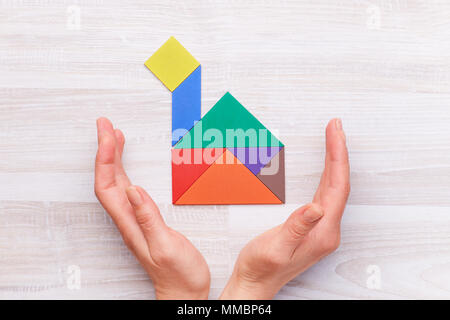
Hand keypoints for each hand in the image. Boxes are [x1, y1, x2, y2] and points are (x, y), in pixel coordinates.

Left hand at [94, 118, 209, 299]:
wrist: (183, 291)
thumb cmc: (177, 274)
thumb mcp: (165, 246)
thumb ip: (148, 219)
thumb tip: (133, 189)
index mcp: (130, 223)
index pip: (108, 185)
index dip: (105, 158)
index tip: (108, 134)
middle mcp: (128, 219)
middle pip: (108, 178)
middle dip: (105, 149)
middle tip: (106, 125)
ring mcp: (135, 219)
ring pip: (116, 182)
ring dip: (112, 157)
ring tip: (114, 136)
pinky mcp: (145, 219)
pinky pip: (128, 188)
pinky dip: (125, 170)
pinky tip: (128, 164)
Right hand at [220, 118, 349, 298]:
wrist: (255, 283)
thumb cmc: (261, 268)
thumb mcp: (276, 248)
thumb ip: (298, 227)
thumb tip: (317, 207)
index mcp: (322, 232)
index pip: (337, 186)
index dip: (337, 156)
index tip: (335, 132)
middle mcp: (326, 229)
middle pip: (339, 183)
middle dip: (338, 152)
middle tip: (335, 126)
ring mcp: (321, 228)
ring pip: (334, 187)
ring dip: (334, 161)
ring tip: (333, 138)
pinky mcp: (312, 226)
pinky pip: (326, 193)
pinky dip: (327, 174)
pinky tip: (326, 166)